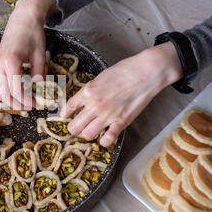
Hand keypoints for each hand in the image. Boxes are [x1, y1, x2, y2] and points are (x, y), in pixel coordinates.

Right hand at [0, 0, 56, 109]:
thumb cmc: (33, 33)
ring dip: (7, 98)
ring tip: (21, 101)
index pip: (16, 90)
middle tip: (30, 107)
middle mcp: (0, 65)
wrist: (22, 17)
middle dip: (16, 104)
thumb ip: (39, 72)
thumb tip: (39, 88)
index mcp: (11, 62)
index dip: (26, 101)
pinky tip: (13, 91)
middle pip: (3, 94)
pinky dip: (2, 91)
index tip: (36, 104)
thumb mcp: (40, 54)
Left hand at [60, 42, 182, 146]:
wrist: (146, 73)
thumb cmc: (124, 70)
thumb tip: (83, 99)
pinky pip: (107, 139)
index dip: (65, 114)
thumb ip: (90, 90)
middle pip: (74, 126)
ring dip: (88, 134)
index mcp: (87, 91)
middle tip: (78, 126)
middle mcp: (94, 105)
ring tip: (92, 130)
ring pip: (87, 135)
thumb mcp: (100, 77)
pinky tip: (105, 137)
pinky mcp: (121, 122)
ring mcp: (107, 115)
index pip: (69, 107)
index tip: (66, 117)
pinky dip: (104, 141)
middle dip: (74, 128)